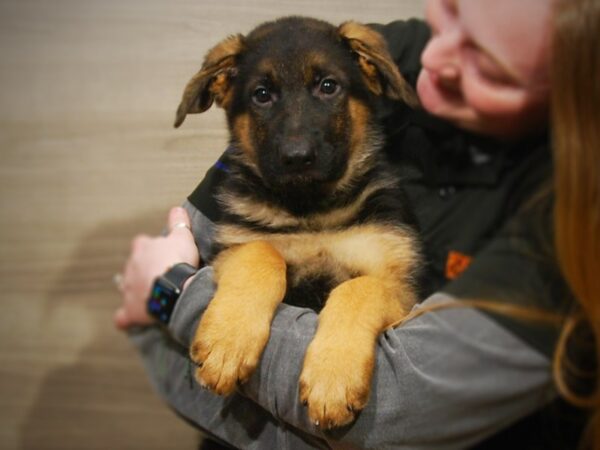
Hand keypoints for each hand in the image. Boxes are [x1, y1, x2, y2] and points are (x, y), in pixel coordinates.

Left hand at [114, 206, 199, 329]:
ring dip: (135, 290)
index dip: (152, 248)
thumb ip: (179, 222)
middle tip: (161, 275)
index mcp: (142, 248)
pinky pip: (122, 316)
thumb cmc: (178, 261)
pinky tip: (129, 319)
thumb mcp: (183, 237)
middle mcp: (130, 267)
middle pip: (133, 266)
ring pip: (127, 288)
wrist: (174, 289)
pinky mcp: (130, 310)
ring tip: (150, 295)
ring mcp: (128, 289)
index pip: (142, 243)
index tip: (163, 253)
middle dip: (144, 270)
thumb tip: (177, 208)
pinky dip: (125, 317)